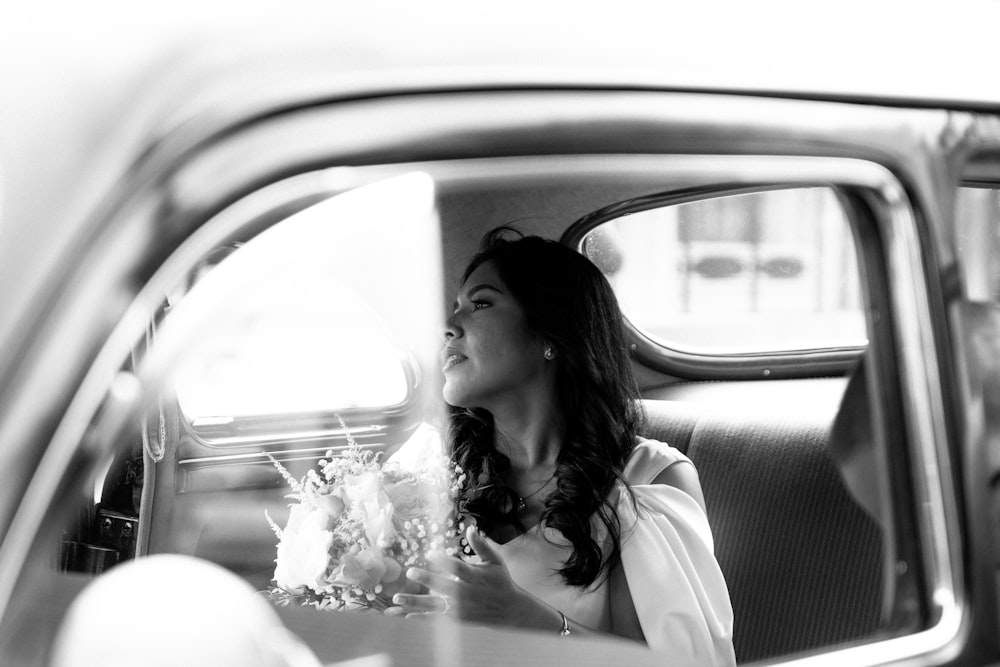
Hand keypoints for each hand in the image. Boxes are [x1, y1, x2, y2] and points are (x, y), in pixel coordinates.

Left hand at [389, 525, 552, 629]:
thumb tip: (471, 527)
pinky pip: (435, 619)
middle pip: (445, 587)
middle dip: (427, 580)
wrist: (509, 611)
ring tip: (397, 599)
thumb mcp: (495, 561)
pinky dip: (420, 617)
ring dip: (415, 603)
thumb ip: (481, 545)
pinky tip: (403, 614)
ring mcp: (460, 609)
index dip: (445, 561)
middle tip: (410, 572)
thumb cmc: (500, 581)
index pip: (459, 568)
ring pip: (435, 606)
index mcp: (476, 577)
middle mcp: (467, 594)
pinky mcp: (456, 620)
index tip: (430, 553)